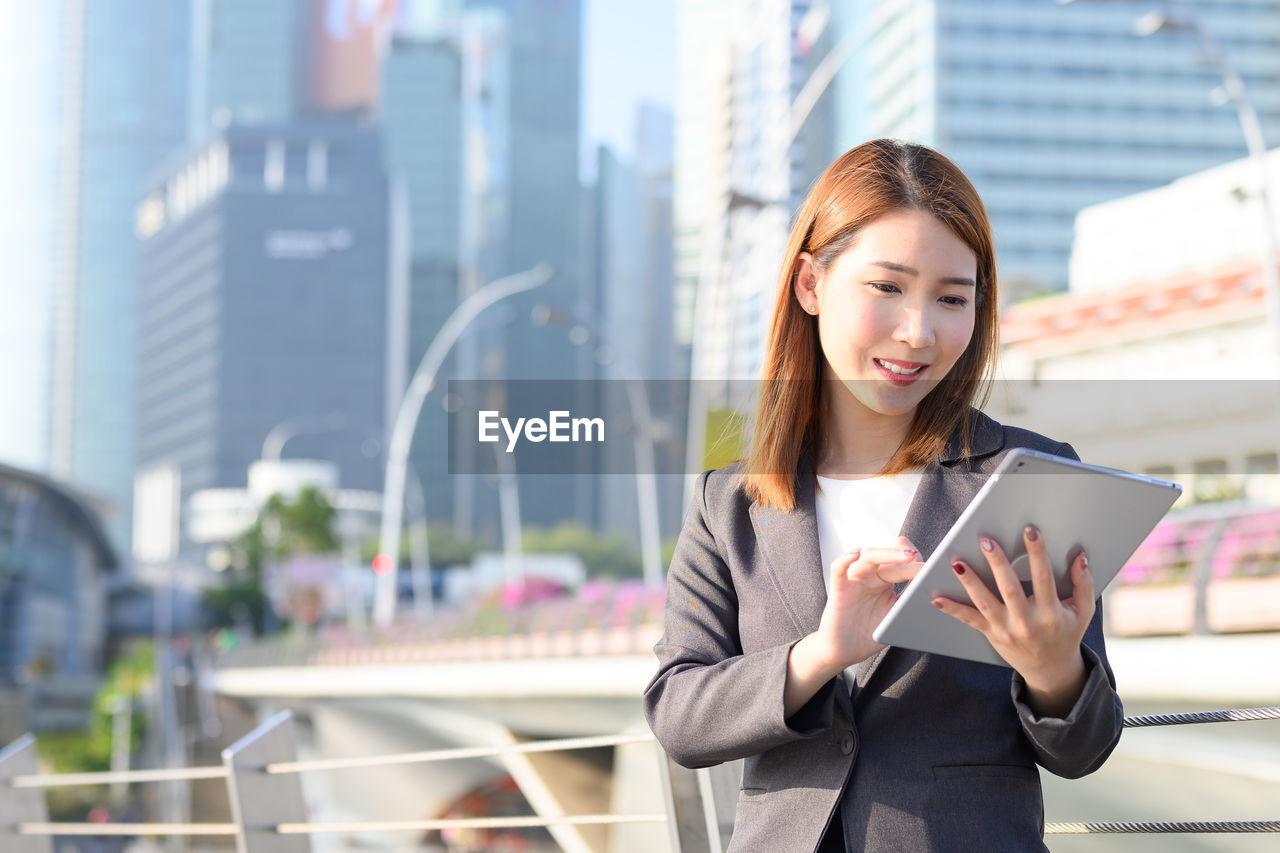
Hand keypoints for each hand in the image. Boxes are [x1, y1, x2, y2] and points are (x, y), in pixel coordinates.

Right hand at [785, 536, 922, 717]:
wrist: (844, 652)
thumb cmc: (868, 633)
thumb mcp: (895, 615)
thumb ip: (909, 600)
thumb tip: (934, 589)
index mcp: (885, 581)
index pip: (901, 562)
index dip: (916, 560)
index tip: (935, 564)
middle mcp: (870, 576)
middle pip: (888, 557)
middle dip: (905, 556)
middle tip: (920, 559)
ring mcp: (855, 581)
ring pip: (868, 558)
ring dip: (886, 554)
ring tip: (905, 555)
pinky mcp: (838, 591)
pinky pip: (838, 570)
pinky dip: (844, 560)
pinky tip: (855, 553)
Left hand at [931, 524, 1092, 716]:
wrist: (1051, 670)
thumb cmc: (1066, 633)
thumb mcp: (1083, 612)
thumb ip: (1083, 583)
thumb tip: (1080, 556)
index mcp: (1051, 613)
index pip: (1044, 578)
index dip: (1037, 554)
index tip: (1030, 531)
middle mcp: (1027, 621)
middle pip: (1010, 589)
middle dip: (997, 564)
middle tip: (986, 540)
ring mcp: (1007, 629)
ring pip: (985, 602)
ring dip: (970, 582)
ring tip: (957, 562)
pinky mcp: (991, 633)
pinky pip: (970, 620)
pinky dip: (952, 609)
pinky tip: (936, 598)